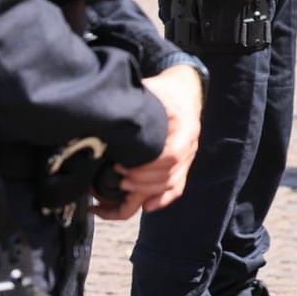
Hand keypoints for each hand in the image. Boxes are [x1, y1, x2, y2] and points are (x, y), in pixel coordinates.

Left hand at [96, 64, 203, 219]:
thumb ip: (136, 102)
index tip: (120, 167)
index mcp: (185, 128)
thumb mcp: (151, 89)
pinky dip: (161, 200)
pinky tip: (144, 206)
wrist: (183, 89)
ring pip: (171, 185)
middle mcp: (189, 146)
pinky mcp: (183, 164)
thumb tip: (107, 113)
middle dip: (141, 183)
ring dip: (146, 192)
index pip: (171, 156)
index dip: (146, 168)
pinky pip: (176, 188)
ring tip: (121, 188)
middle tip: (118, 180)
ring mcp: (188, 157)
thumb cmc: (163, 90)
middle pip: (170, 176)